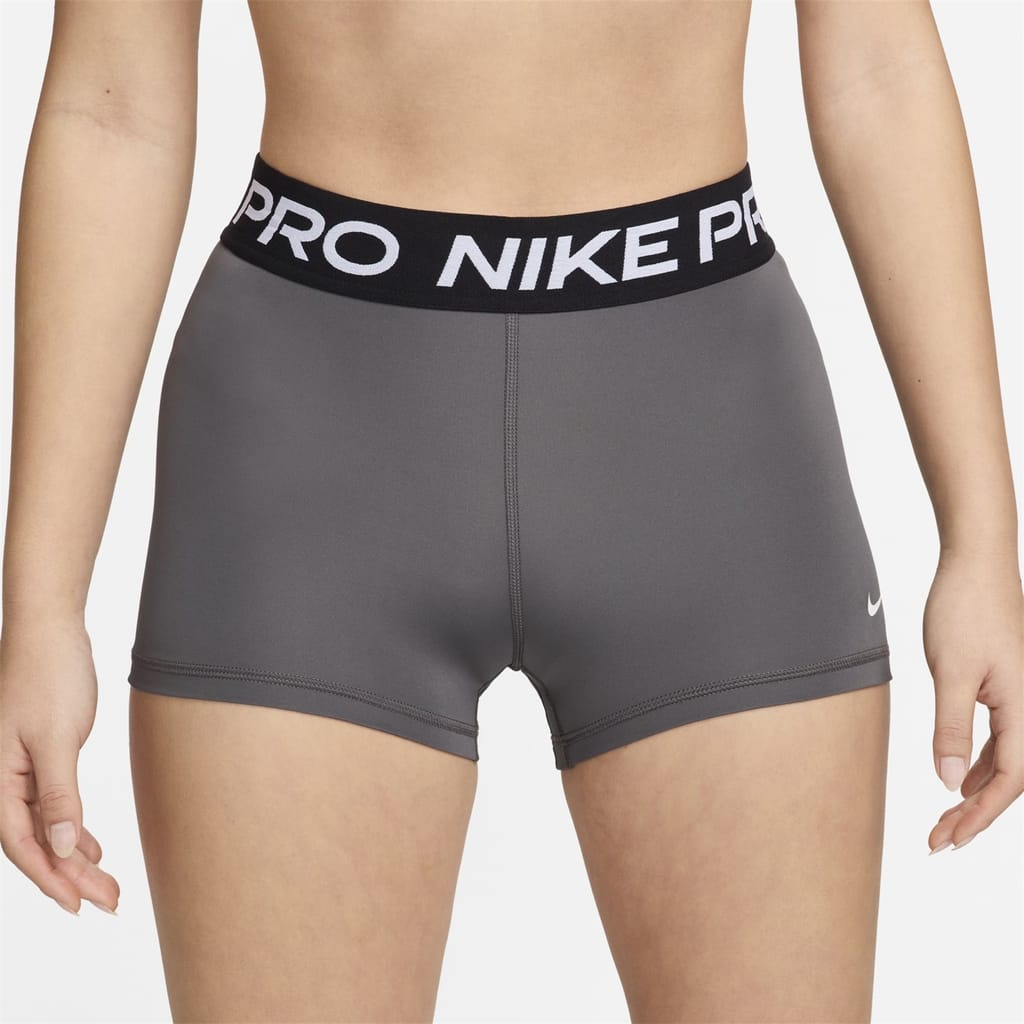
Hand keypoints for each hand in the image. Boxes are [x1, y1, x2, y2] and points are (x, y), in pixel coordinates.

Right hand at [0, 616, 119, 913]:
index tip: (78, 905)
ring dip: (75, 855)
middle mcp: (2, 779)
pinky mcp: (39, 758)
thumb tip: (63, 846)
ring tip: (107, 883)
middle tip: (109, 901)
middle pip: (36, 841)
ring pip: (46, 826)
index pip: (21, 843)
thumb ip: (59, 794)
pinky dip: (73, 827)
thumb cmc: (48, 675)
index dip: (50, 877)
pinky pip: (51, 805)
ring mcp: (19, 770)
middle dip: (71, 875)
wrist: (50, 631)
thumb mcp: (57, 737)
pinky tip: (91, 847)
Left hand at [923, 549, 1023, 852]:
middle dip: (976, 813)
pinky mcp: (1006, 687)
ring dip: (975, 791)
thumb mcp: (951, 672)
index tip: (949, 840)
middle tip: (939, 840)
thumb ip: (951, 727)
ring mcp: (1020, 697)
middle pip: (1011, 778)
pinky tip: (959, 777)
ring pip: (1005, 760)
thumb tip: (948, 782)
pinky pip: (999, 739)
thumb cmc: (965, 609)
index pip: (1009, 779)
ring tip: (944, 818)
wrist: (976, 562)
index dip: (979, 816)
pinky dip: (978, 763)